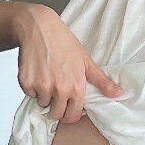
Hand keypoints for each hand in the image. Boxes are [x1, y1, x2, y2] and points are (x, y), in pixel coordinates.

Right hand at [15, 6, 122, 123]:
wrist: (39, 27)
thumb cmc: (62, 42)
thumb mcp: (86, 61)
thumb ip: (101, 81)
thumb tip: (119, 93)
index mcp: (76, 87)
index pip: (72, 116)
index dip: (70, 112)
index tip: (68, 105)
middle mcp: (59, 90)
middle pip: (56, 114)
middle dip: (56, 106)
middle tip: (56, 90)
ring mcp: (41, 87)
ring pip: (42, 103)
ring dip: (43, 95)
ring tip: (47, 76)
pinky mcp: (26, 83)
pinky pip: (29, 94)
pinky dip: (31, 86)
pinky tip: (37, 72)